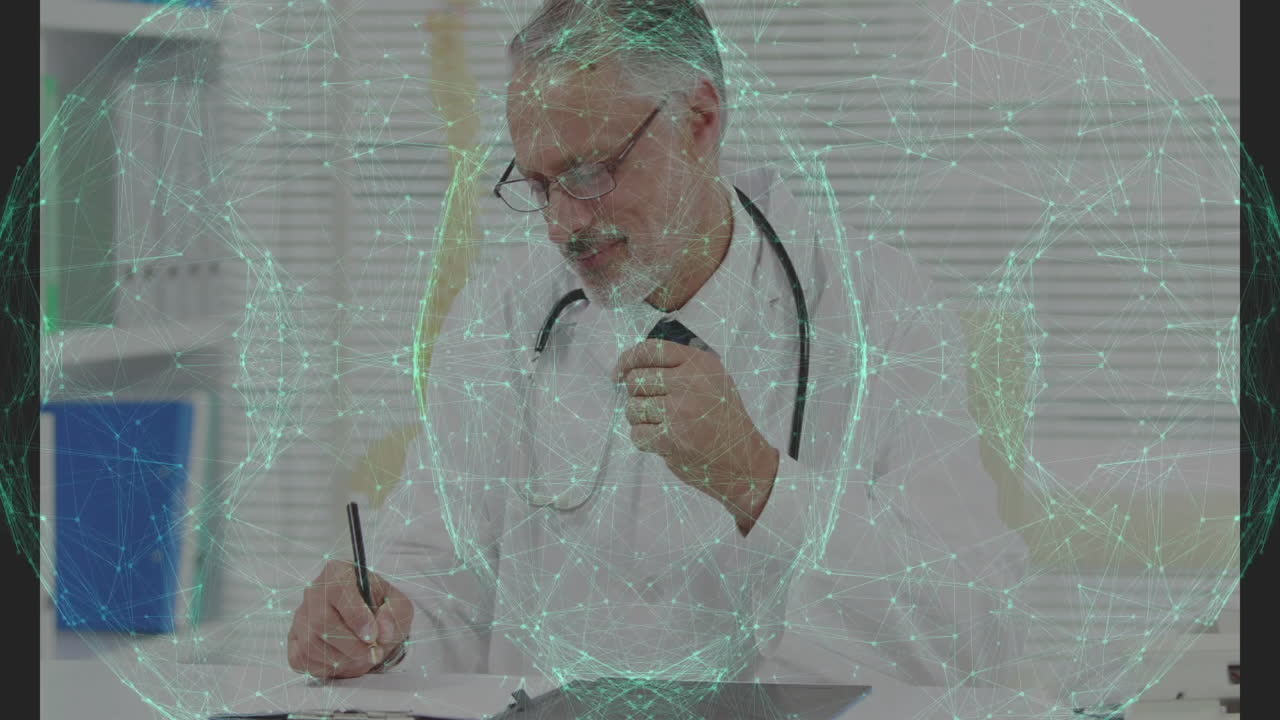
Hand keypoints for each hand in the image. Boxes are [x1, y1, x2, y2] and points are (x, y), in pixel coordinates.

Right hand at [287, 559, 413, 678]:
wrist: (367, 623)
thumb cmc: (381, 609)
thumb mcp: (399, 605)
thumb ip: (396, 614)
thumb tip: (382, 630)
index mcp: (338, 573)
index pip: (339, 590)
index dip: (356, 617)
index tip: (373, 637)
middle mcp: (314, 592)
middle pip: (322, 623)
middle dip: (352, 646)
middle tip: (373, 654)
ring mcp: (300, 617)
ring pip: (312, 645)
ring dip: (342, 659)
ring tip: (362, 658)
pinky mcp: (294, 640)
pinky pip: (303, 660)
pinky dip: (327, 668)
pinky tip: (344, 660)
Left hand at [614, 339, 779, 531]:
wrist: (743, 460)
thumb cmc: (724, 420)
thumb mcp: (713, 379)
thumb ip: (680, 366)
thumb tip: (632, 366)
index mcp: (699, 363)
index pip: (650, 350)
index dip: (627, 360)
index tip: (619, 373)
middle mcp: (689, 382)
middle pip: (635, 380)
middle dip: (638, 396)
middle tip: (655, 408)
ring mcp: (679, 411)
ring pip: (632, 408)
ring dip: (641, 420)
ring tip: (663, 426)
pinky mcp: (671, 438)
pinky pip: (637, 434)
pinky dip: (645, 440)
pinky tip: (663, 441)